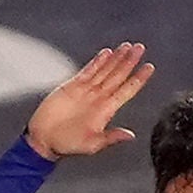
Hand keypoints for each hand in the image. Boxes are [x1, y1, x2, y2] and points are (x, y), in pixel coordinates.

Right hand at [25, 42, 155, 160]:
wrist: (43, 139)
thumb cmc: (66, 145)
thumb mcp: (91, 145)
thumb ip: (110, 138)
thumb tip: (130, 136)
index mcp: (106, 111)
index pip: (127, 90)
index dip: (138, 78)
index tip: (149, 67)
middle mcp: (99, 98)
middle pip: (118, 75)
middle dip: (129, 61)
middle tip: (140, 48)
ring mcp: (87, 91)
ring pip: (105, 70)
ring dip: (116, 58)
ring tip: (127, 47)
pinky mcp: (72, 86)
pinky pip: (88, 70)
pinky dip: (97, 61)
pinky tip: (106, 53)